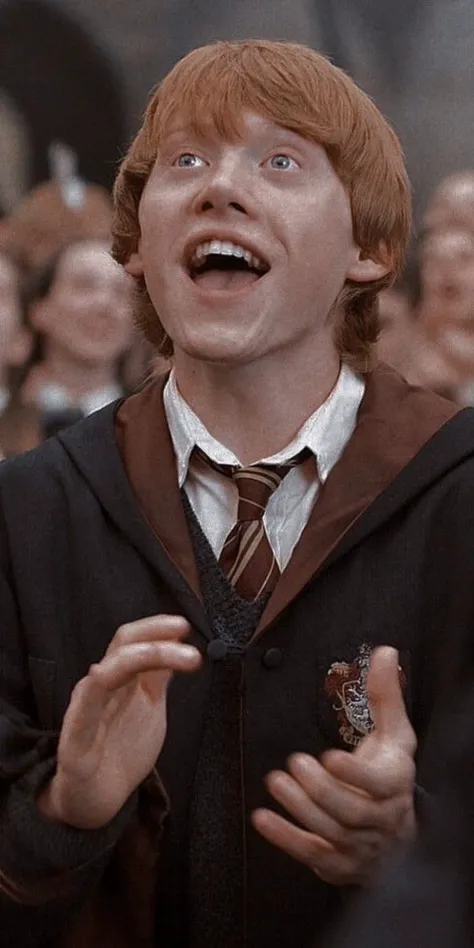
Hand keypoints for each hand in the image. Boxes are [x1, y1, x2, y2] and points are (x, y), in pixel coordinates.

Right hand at [38, 615, 201, 828]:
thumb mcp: (150, 709)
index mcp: (120, 679)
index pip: (134, 641)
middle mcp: (101, 687)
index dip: (156, 628)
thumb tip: (178, 645)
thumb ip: (159, 678)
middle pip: (122, 647)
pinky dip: (96, 689)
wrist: (95, 800)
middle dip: (156, 637)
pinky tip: (104, 675)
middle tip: (187, 639)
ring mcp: (86, 709)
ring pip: (107, 671)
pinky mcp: (75, 738)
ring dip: (145, 657)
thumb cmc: (120, 751)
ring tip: (179, 658)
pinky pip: (84, 709)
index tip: (185, 626)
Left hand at [252, 646, 416, 884]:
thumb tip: (384, 653)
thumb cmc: (389, 773)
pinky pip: (310, 853)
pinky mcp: (336, 863)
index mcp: (395, 783)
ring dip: (299, 808)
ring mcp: (359, 845)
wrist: (398, 835)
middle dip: (320, 789)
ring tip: (275, 782)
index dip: (354, 773)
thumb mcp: (394, 733)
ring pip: (330, 832)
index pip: (379, 784)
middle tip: (293, 763)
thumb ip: (385, 694)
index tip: (329, 755)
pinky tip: (261, 818)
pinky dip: (285, 838)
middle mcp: (381, 819)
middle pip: (350, 810)